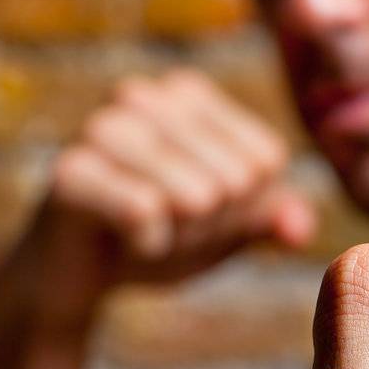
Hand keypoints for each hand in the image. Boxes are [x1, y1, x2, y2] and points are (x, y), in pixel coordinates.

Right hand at [0, 68, 317, 327]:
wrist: (71, 275)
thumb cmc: (155, 237)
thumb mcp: (225, 229)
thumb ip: (268, 219)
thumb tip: (299, 227)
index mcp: (187, 93)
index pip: (265, 161)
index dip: (243, 208)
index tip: (197, 213)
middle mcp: (142, 95)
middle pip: (235, 180)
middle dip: (210, 227)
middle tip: (164, 228)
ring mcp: (100, 127)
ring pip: (196, 197)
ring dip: (181, 238)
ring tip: (145, 236)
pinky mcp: (69, 171)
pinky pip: (147, 214)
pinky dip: (149, 247)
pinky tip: (124, 244)